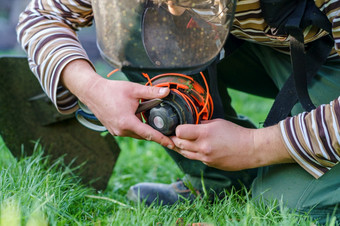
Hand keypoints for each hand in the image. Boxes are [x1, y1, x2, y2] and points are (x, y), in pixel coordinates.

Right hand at [61, 60, 174, 147]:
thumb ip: (151, 92)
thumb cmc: (112, 90)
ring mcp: (116, 132)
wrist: (92, 92)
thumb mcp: (134, 89)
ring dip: (145, 129)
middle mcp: (121, 130)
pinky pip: (129, 132)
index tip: (172, 145)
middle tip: (168, 133)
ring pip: (136, 134)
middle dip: (156, 134)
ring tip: (153, 122)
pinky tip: (140, 118)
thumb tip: (167, 91)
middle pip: (144, 135)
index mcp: (127, 122)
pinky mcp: (114, 130)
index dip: (162, 139)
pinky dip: (136, 128)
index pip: (149, 134)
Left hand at [170, 118, 293, 170]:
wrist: (250, 149)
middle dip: (175, 139)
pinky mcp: (209, 164)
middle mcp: (203, 147)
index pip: (180, 132)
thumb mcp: (217, 123)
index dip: (177, 129)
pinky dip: (193, 153)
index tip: (179, 128)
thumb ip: (202, 124)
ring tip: (178, 142)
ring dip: (180, 148)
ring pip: (184, 153)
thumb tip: (190, 124)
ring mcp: (205, 158)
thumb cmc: (235, 133)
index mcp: (204, 133)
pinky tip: (195, 148)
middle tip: (173, 135)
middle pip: (179, 144)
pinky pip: (195, 158)